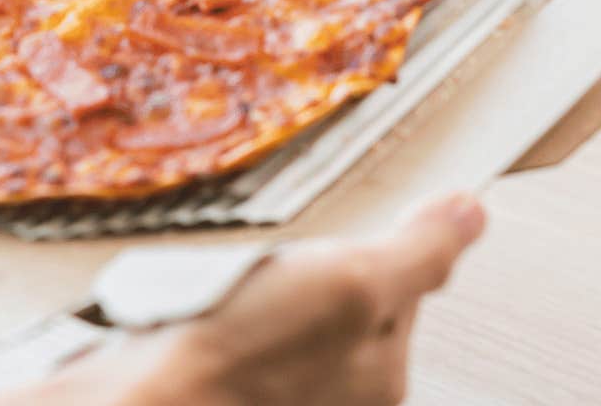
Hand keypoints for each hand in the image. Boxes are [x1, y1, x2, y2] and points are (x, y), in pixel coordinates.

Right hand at [29, 193, 487, 405]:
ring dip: (253, 286)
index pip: (400, 288)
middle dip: (304, 269)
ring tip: (226, 286)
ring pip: (279, 314)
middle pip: (336, 302)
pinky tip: (193, 308)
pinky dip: (210, 309)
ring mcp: (273, 393)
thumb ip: (418, 251)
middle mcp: (333, 399)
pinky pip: (226, 330)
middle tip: (270, 265)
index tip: (339, 233)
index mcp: (380, 380)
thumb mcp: (352, 283)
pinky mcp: (219, 380)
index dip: (370, 247)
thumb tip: (470, 214)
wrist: (130, 404)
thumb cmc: (237, 359)